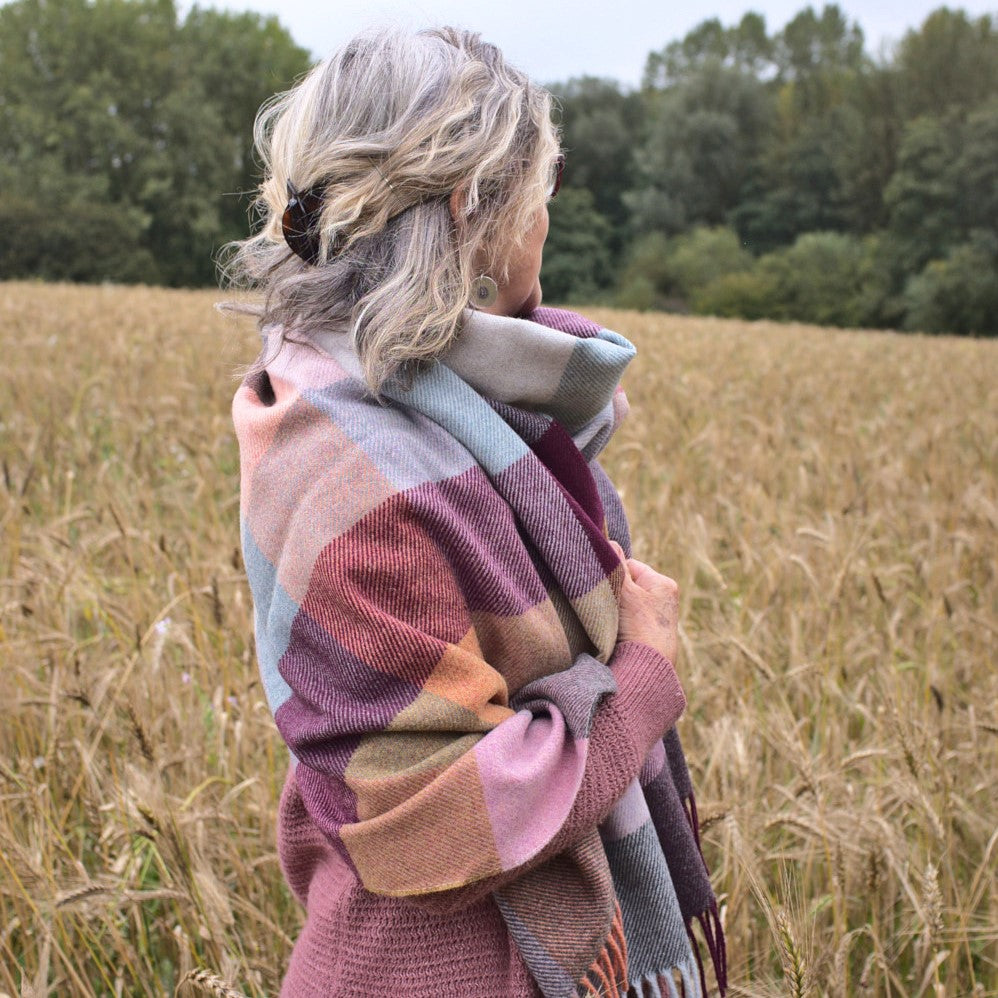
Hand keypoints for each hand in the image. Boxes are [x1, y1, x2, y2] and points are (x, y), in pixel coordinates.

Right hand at [611, 543, 679, 665]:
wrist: (647, 669)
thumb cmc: (639, 627)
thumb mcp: (625, 591)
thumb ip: (616, 565)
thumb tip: (610, 542)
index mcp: (664, 584)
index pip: (630, 566)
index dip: (613, 574)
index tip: (604, 587)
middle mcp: (665, 600)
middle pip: (628, 586)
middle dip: (615, 593)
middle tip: (606, 605)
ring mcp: (658, 620)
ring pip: (627, 605)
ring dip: (615, 611)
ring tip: (610, 622)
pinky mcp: (650, 638)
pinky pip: (629, 622)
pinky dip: (620, 626)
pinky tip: (615, 634)